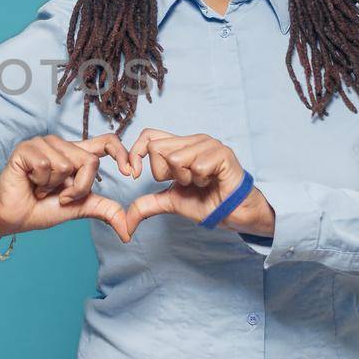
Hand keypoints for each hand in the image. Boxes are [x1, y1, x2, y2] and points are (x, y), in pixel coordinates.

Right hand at [0, 134, 135, 239]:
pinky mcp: (26, 149)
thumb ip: (104, 210)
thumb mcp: (80, 208)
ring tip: (41, 188)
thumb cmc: (43, 208)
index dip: (122, 153)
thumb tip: (128, 230)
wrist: (14, 217)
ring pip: (65, 164)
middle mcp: (61, 145)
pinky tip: (30, 183)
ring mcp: (42, 144)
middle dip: (78, 188)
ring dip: (54, 186)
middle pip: (89, 161)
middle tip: (59, 195)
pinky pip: (45, 165)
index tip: (130, 173)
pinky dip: (39, 182)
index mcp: (76, 154)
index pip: (107, 142)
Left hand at [119, 128, 275, 241]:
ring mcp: (208, 144)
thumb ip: (147, 204)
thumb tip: (126, 223)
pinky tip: (211, 181)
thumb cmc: (206, 202)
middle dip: (166, 174)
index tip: (133, 174)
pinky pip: (197, 166)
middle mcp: (192, 140)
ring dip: (186, 179)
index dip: (135, 153)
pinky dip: (201, 180)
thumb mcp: (170, 202)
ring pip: (176, 158)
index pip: (148, 136)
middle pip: (157, 148)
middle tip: (186, 182)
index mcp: (179, 146)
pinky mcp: (222, 153)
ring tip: (200, 182)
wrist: (232, 213)